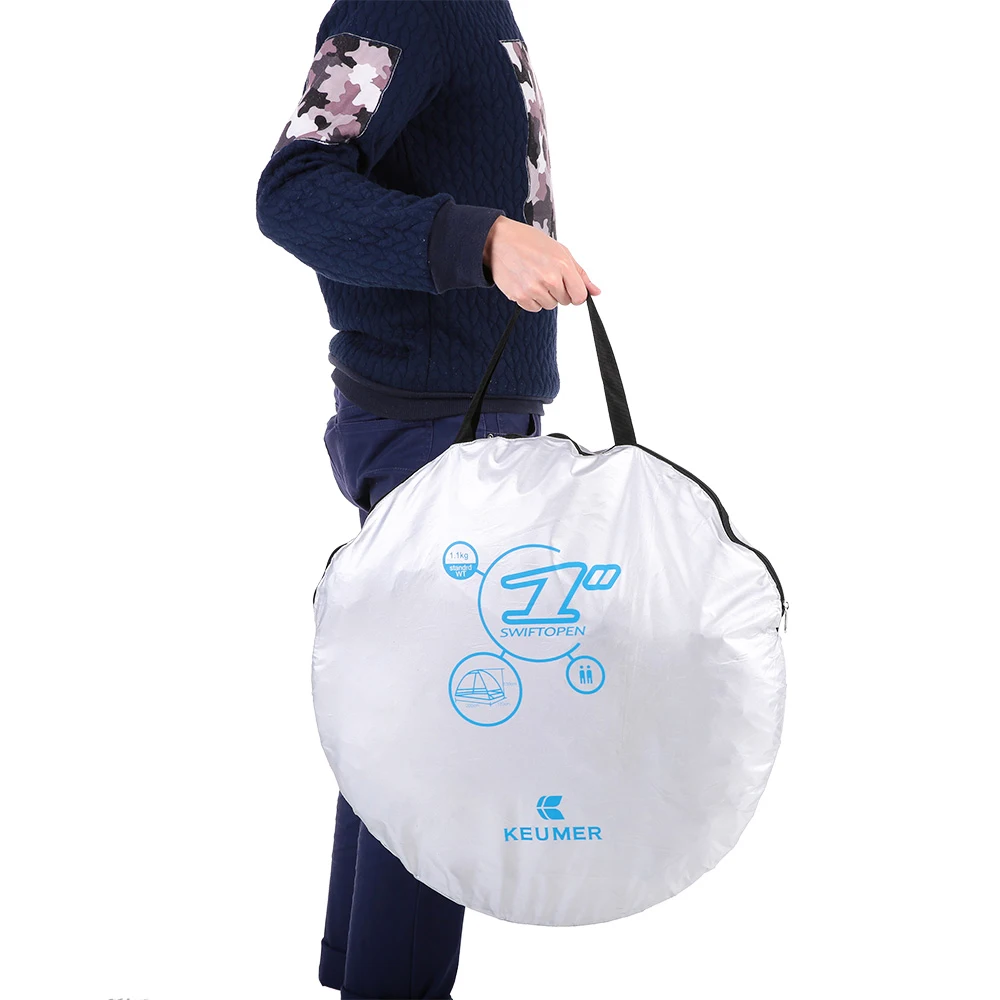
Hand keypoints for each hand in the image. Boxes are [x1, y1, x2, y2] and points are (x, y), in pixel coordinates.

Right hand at [483, 217, 599, 311]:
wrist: (499, 241)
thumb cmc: (529, 242)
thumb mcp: (560, 251)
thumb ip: (580, 274)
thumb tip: (595, 291)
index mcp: (562, 265)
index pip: (580, 296)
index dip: (576, 293)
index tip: (569, 286)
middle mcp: (549, 278)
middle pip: (564, 301)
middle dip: (559, 291)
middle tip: (546, 274)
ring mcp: (533, 289)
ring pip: (549, 305)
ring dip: (545, 296)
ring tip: (534, 277)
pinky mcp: (519, 296)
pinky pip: (534, 308)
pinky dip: (532, 299)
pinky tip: (526, 283)